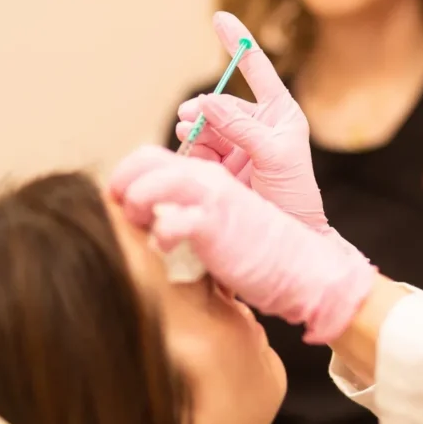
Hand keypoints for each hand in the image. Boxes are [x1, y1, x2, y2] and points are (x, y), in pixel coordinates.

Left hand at [109, 145, 375, 343]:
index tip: (120, 204)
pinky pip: (168, 220)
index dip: (127, 176)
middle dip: (122, 184)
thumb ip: (191, 210)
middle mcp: (206, 177)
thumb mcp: (218, 219)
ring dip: (133, 205)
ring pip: (148, 184)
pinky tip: (165, 248)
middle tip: (121, 213)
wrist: (302, 267)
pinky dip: (158, 235)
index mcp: (206, 173)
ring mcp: (211, 196)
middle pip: (143, 160)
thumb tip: (153, 222)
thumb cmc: (258, 250)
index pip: (150, 156)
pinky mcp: (214, 222)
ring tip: (140, 228)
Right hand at [175, 12, 328, 232]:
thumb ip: (241, 127)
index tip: (219, 17)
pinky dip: (190, 151)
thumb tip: (208, 101)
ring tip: (187, 135)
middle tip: (189, 118)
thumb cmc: (295, 196)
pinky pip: (198, 151)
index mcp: (280, 114)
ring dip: (194, 129)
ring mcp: (237, 147)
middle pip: (221, 103)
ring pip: (206, 127)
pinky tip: (190, 156)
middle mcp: (258, 127)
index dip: (238, 43)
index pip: (257, 70)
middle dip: (203, 108)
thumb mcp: (274, 156)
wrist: (288, 238)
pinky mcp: (221, 169)